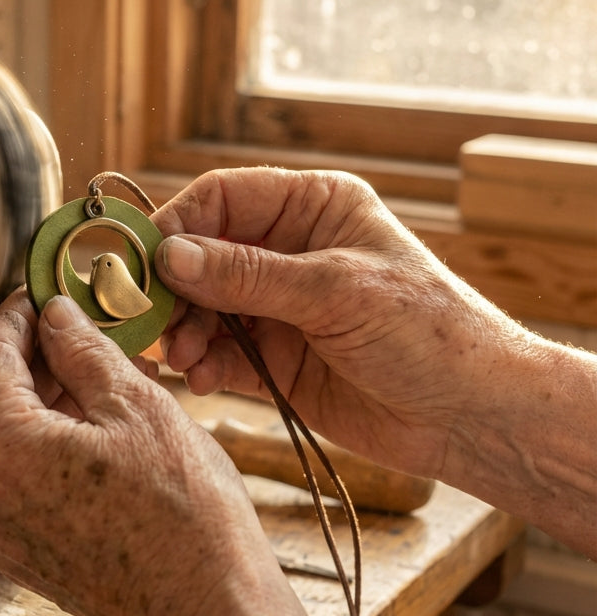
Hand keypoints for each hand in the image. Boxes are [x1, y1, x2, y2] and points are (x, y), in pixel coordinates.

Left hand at [0, 287, 386, 615]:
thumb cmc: (184, 513)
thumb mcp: (137, 406)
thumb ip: (83, 351)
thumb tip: (56, 315)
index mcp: (0, 448)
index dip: (13, 316)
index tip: (38, 293)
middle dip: (21, 357)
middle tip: (67, 329)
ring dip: (32, 400)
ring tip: (88, 374)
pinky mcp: (22, 555)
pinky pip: (13, 480)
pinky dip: (38, 444)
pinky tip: (88, 427)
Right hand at [152, 168, 529, 480]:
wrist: (471, 416)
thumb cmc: (428, 331)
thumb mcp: (336, 291)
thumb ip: (248, 274)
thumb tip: (170, 255)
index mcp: (312, 208)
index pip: (223, 199)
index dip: (177, 224)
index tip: (144, 261)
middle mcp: (288, 251)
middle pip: (201, 256)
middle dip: (174, 289)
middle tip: (153, 321)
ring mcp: (277, 307)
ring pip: (202, 307)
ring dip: (184, 332)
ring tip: (182, 359)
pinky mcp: (272, 359)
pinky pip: (218, 353)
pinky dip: (201, 365)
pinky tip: (201, 380)